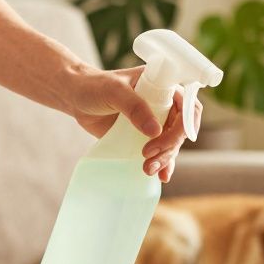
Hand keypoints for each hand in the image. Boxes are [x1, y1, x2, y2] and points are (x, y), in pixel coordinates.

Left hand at [64, 66, 202, 182]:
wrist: (76, 98)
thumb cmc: (94, 86)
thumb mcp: (114, 91)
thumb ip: (134, 107)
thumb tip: (155, 131)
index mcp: (163, 86)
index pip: (188, 104)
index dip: (186, 123)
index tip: (172, 138)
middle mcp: (163, 104)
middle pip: (180, 129)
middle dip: (169, 146)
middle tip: (148, 155)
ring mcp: (154, 122)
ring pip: (170, 144)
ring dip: (164, 159)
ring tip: (147, 169)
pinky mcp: (143, 138)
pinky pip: (159, 152)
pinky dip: (162, 164)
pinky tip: (160, 176)